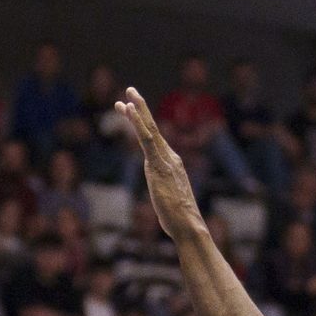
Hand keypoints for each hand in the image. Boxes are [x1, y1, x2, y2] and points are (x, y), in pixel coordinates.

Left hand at [116, 88, 203, 240]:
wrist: (188, 224)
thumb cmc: (179, 220)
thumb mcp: (168, 203)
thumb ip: (164, 195)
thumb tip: (166, 204)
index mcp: (171, 165)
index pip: (154, 140)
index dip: (142, 124)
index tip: (130, 111)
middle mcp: (170, 158)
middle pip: (153, 128)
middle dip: (141, 109)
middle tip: (130, 91)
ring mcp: (165, 160)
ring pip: (149, 129)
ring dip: (138, 110)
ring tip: (127, 94)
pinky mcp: (158, 165)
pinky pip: (147, 139)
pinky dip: (137, 123)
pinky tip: (129, 110)